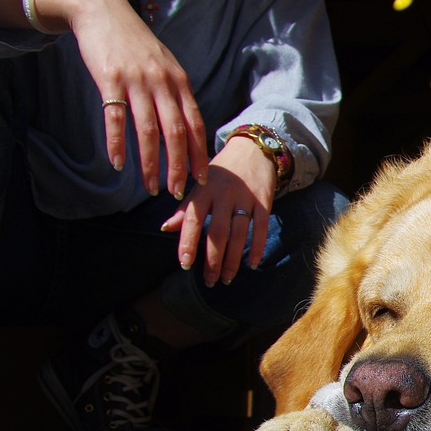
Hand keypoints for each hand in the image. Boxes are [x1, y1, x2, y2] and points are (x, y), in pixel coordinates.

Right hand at [31, 0, 208, 197]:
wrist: (103, 11)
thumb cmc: (136, 44)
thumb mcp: (165, 66)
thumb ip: (176, 94)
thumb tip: (187, 128)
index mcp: (179, 82)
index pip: (195, 125)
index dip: (199, 153)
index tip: (201, 178)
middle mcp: (162, 83)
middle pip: (175, 133)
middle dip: (179, 166)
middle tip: (177, 192)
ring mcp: (136, 81)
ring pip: (147, 131)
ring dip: (150, 163)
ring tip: (149, 186)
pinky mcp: (109, 80)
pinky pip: (115, 119)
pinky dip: (117, 144)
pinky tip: (118, 164)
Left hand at [161, 136, 274, 285]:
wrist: (252, 150)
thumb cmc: (222, 172)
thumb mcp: (200, 184)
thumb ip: (185, 208)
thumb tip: (165, 228)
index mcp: (203, 190)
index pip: (192, 220)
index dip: (187, 243)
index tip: (185, 265)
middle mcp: (223, 194)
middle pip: (217, 232)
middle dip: (212, 259)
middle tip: (209, 280)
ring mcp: (245, 198)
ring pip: (238, 234)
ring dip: (233, 259)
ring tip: (227, 278)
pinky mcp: (264, 201)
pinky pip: (260, 228)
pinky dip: (256, 247)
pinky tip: (252, 264)